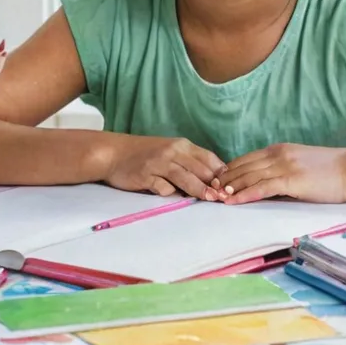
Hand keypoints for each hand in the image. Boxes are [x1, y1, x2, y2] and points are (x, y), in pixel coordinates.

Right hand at [103, 134, 223, 199]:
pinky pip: (162, 186)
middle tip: (225, 197)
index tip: (231, 186)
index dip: (221, 173)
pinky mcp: (146, 175)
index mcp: (182, 145)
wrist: (115, 152)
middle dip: (214, 184)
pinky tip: (171, 195)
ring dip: (199, 189)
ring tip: (211, 199)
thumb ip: (189, 163)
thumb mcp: (171, 153)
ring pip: (185, 177)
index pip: (208, 158)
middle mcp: (172, 152)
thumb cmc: (146, 154)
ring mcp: (159, 163)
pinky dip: (169, 192)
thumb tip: (213, 180)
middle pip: (199, 168)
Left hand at [214, 144, 345, 204]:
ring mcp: (284, 166)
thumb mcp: (301, 165)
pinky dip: (245, 194)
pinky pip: (262, 187)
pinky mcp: (291, 180)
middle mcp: (278, 154)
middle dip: (224, 178)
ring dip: (230, 187)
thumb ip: (282, 171)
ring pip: (249, 176)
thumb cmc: (330, 171)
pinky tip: (234, 200)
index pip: (247, 159)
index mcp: (279, 150)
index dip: (229, 169)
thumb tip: (266, 185)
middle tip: (208, 189)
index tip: (216, 180)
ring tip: (215, 196)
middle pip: (243, 166)